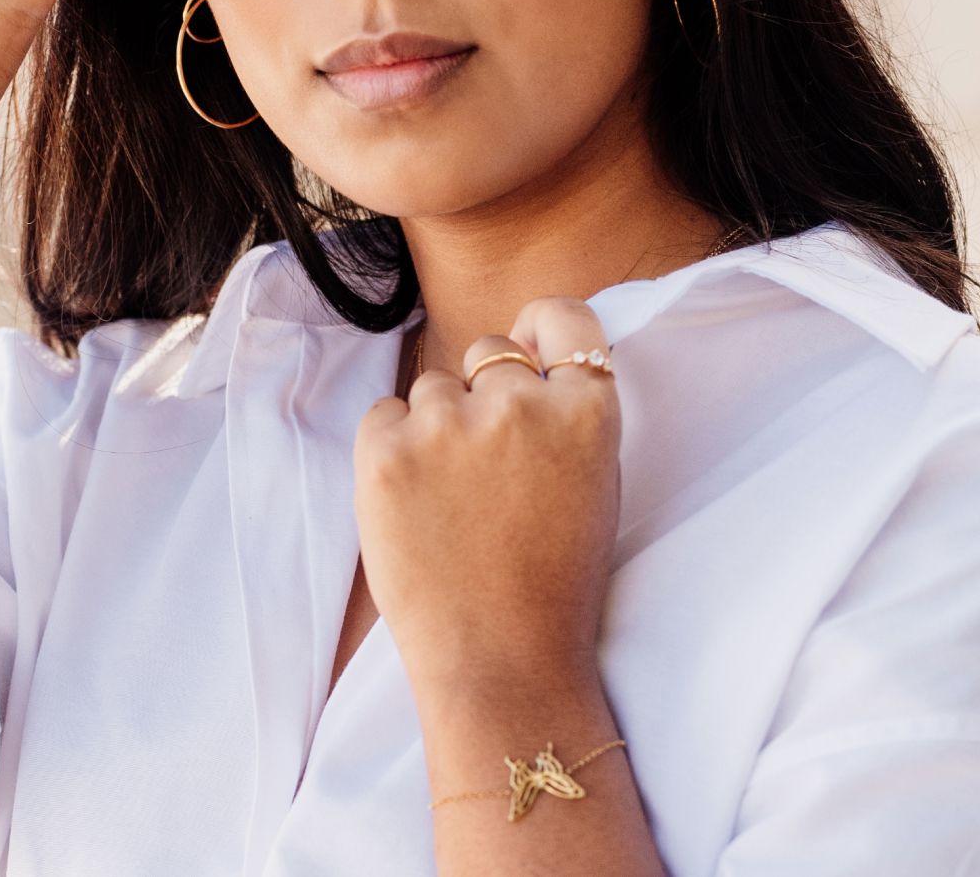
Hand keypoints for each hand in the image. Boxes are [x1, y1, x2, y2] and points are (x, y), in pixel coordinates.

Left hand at [353, 297, 621, 694]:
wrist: (501, 662)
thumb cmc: (553, 582)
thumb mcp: (595, 483)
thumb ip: (569, 412)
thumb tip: (531, 351)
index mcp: (585, 411)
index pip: (565, 317)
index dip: (542, 330)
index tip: (530, 349)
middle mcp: (518, 403)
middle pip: (489, 351)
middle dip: (484, 391)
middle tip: (487, 466)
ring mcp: (448, 423)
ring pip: (433, 385)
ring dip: (437, 425)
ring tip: (451, 501)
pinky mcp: (385, 449)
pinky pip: (384, 414)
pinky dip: (392, 448)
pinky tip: (415, 503)